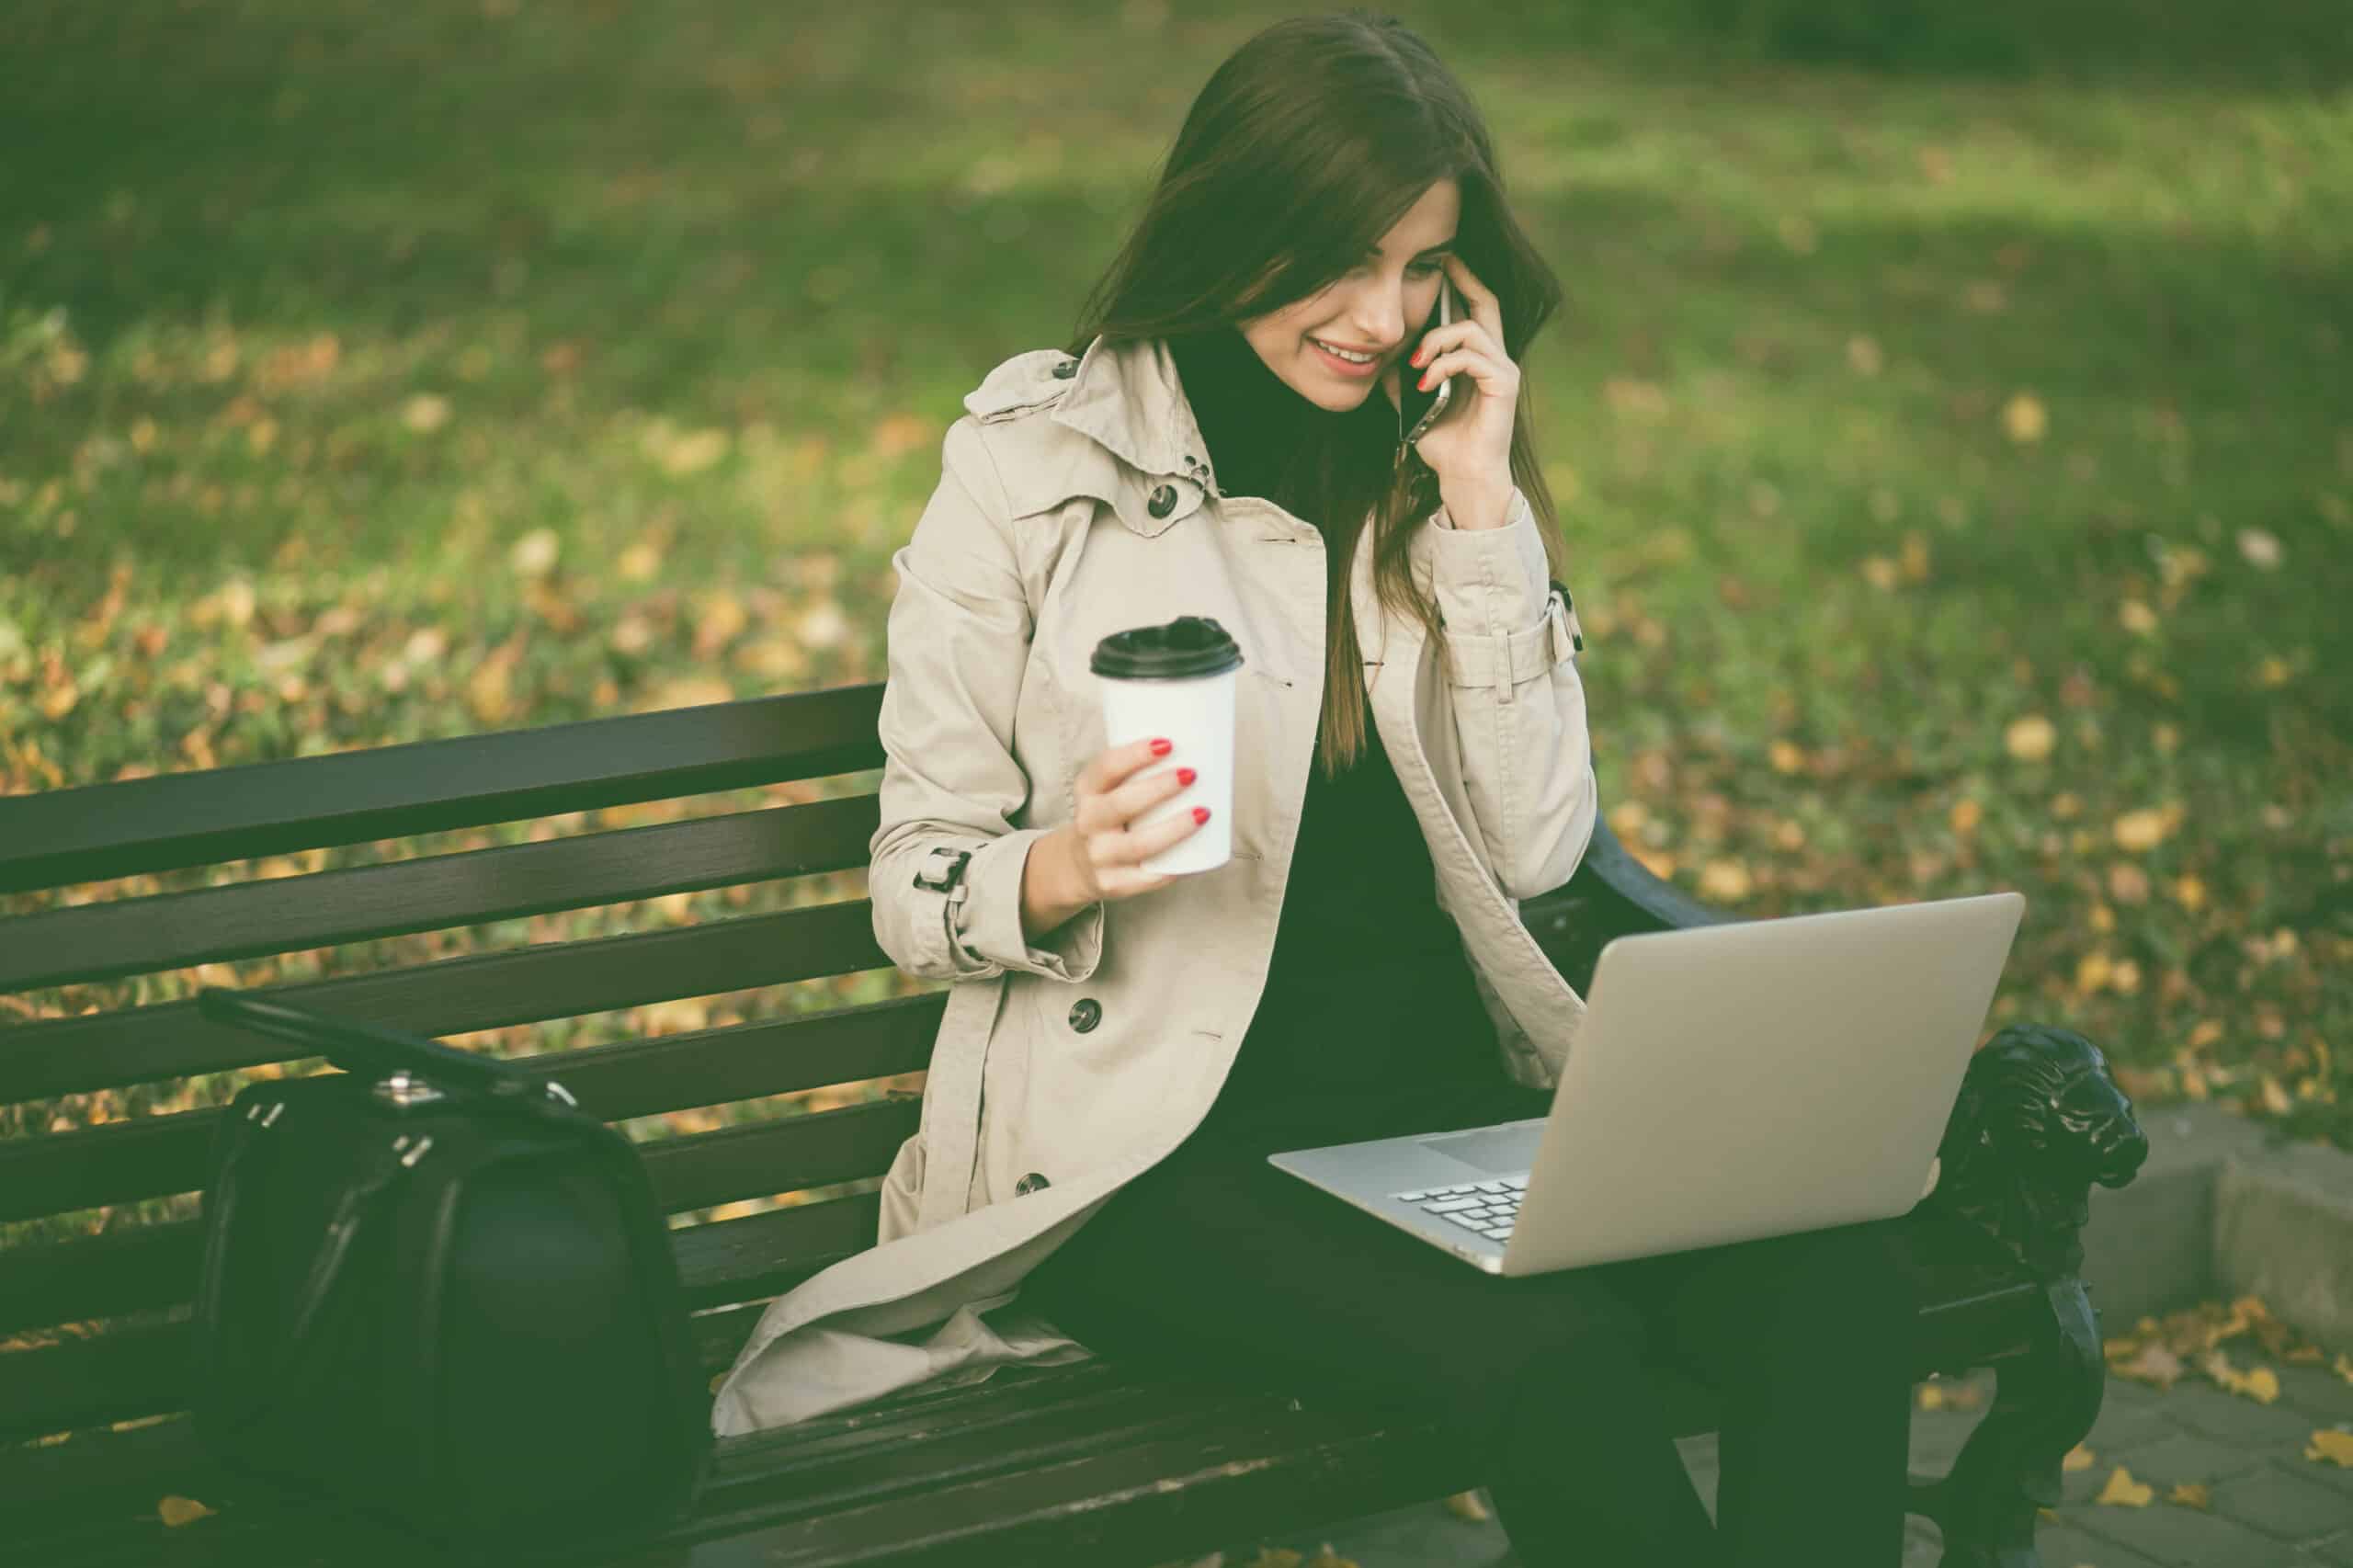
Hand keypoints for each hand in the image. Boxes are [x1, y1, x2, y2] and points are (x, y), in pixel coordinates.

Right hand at [1059, 737, 1207, 903]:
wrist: (1078, 865)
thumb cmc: (1109, 817)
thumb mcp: (1107, 790)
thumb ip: (1136, 772)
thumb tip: (1196, 748)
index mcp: (1088, 791)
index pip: (1106, 768)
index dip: (1135, 754)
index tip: (1168, 744)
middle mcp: (1088, 822)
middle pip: (1122, 804)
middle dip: (1160, 787)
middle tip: (1192, 774)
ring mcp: (1099, 856)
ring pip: (1139, 844)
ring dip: (1175, 828)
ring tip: (1203, 813)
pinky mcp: (1113, 883)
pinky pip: (1147, 878)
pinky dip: (1174, 868)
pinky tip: (1195, 856)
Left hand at [1386, 253, 1518, 493]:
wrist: (1462, 476)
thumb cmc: (1443, 443)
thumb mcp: (1413, 404)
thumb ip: (1402, 379)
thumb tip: (1380, 358)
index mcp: (1477, 358)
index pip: (1475, 307)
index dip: (1461, 281)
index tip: (1440, 262)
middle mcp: (1495, 358)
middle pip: (1487, 302)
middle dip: (1464, 280)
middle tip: (1441, 265)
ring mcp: (1503, 370)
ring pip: (1472, 329)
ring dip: (1437, 339)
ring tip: (1415, 362)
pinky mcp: (1504, 385)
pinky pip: (1473, 357)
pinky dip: (1444, 364)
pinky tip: (1425, 383)